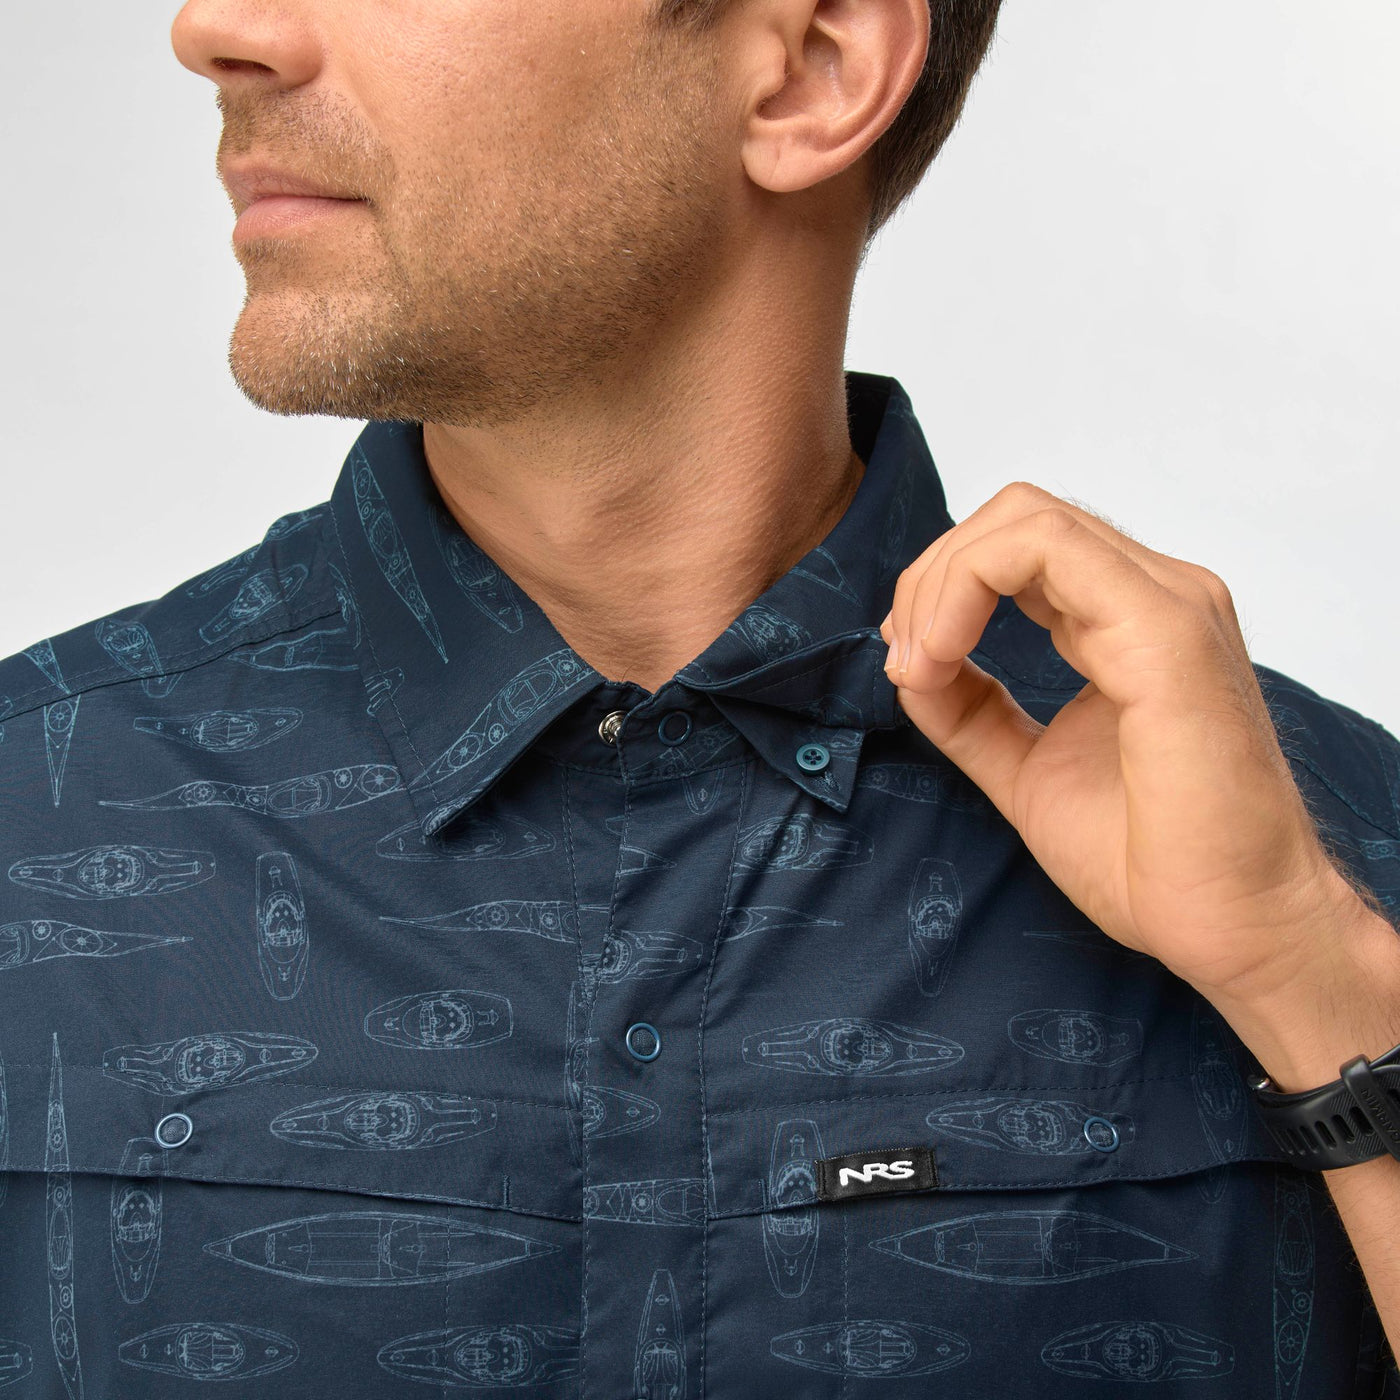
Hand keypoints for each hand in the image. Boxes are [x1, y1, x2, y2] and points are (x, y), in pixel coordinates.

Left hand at [880, 481, 1354, 1005]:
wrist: (1227, 923)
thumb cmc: (1151, 857)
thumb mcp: (1026, 769)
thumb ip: (970, 710)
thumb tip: (911, 663)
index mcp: (1130, 620)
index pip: (1020, 548)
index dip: (942, 590)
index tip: (907, 665)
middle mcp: (1155, 595)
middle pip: (1014, 518)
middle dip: (933, 577)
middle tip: (905, 660)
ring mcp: (1167, 603)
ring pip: (1024, 518)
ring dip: (942, 581)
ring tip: (919, 663)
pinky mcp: (1165, 629)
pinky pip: (1045, 549)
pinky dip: (966, 588)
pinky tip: (941, 657)